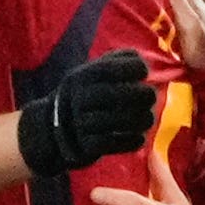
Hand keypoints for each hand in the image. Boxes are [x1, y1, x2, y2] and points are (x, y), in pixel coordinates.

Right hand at [17, 47, 155, 173]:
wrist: (53, 131)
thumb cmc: (85, 95)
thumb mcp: (92, 72)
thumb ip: (117, 60)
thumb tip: (141, 58)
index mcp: (80, 78)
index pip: (108, 69)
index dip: (131, 68)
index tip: (144, 71)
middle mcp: (78, 99)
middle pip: (115, 95)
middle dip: (140, 95)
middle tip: (151, 96)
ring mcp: (81, 123)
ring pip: (118, 121)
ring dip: (141, 119)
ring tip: (148, 118)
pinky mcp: (86, 146)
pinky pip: (114, 143)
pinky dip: (131, 141)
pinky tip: (139, 137)